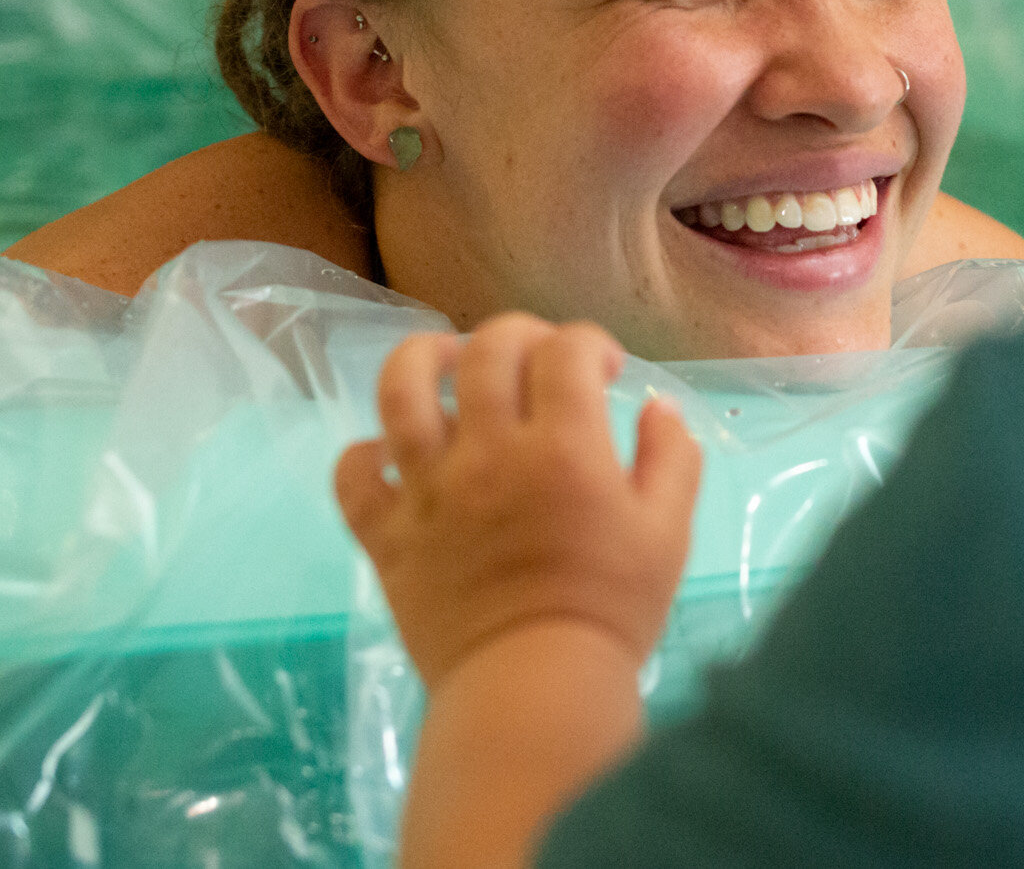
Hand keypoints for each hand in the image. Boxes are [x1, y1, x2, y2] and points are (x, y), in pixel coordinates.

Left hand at [334, 316, 702, 690]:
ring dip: (424, 357)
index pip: (566, 351)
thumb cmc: (610, 611)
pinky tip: (390, 453)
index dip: (589, 344)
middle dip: (520, 334)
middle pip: (487, 350)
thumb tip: (657, 407)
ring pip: (402, 389)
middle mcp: (488, 452)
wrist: (534, 689)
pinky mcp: (386, 534)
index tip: (606, 371)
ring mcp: (427, 490)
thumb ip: (671, 458)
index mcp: (563, 447)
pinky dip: (364, 453)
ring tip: (446, 361)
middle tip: (540, 360)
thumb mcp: (668, 533)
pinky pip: (352, 475)